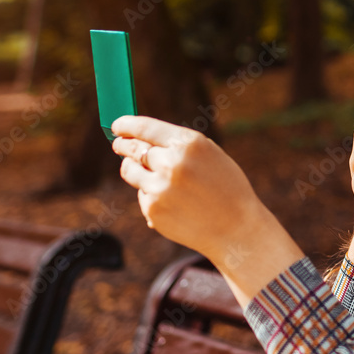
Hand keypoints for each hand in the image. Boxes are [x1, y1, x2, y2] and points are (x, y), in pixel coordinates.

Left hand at [110, 116, 278, 265]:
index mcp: (188, 143)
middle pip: (132, 147)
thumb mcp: (210, 156)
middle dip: (122, 145)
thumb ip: (178, 146)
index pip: (144, 127)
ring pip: (130, 171)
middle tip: (119, 145)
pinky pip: (142, 195)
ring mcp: (159, 187)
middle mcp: (171, 162)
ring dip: (133, 169)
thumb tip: (140, 138)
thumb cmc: (226, 188)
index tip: (117, 125)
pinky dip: (152, 196)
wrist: (236, 228)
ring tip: (154, 177)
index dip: (126, 124)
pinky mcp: (152, 209)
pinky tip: (174, 204)